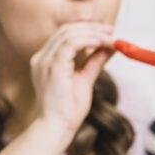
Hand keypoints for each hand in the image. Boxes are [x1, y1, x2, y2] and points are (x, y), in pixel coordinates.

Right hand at [30, 22, 114, 145]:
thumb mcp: (85, 79)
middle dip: (91, 28)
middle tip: (111, 31)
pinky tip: (100, 42)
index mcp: (47, 60)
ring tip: (110, 38)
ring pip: (68, 34)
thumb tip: (110, 48)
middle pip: (66, 30)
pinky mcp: (52, 67)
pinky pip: (69, 44)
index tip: (107, 32)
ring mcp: (44, 61)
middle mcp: (42, 58)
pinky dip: (86, 40)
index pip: (65, 35)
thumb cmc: (68, 109)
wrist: (57, 127)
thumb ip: (94, 62)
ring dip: (92, 33)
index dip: (86, 29)